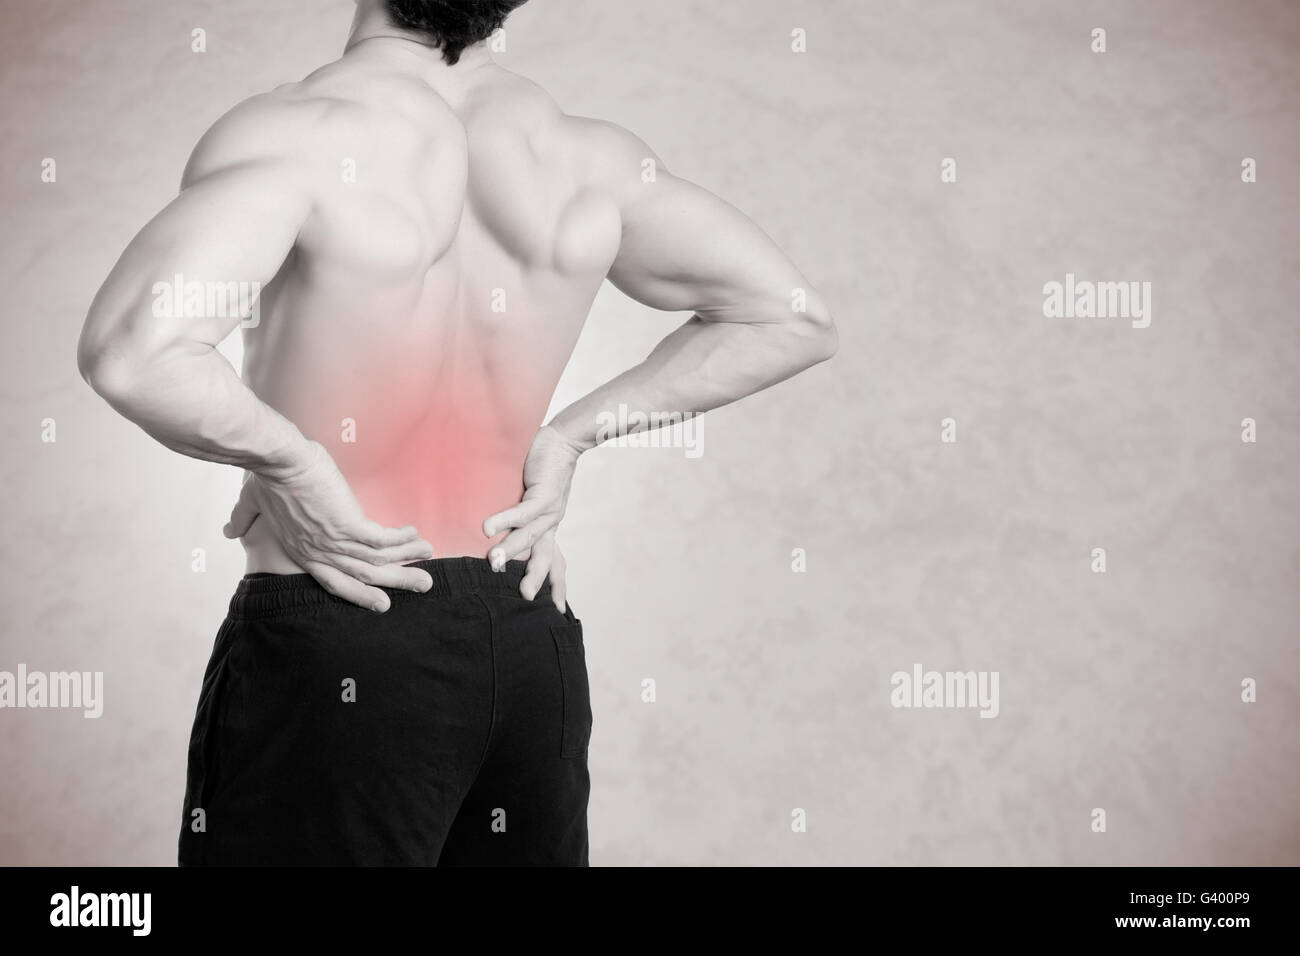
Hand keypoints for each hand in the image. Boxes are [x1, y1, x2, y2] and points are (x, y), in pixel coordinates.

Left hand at [223, 440, 433, 610]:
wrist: (277, 460)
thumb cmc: (265, 478)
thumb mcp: (251, 504)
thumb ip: (242, 519)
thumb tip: (229, 531)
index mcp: (301, 552)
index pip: (335, 581)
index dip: (360, 593)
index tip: (381, 601)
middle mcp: (320, 553)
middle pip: (364, 578)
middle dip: (396, 583)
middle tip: (422, 586)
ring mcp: (334, 541)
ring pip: (377, 562)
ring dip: (406, 560)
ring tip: (429, 556)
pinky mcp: (348, 524)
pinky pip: (382, 540)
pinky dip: (400, 540)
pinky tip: (415, 534)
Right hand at [483, 425, 583, 611]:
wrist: (564, 440)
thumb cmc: (543, 466)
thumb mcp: (531, 498)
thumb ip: (516, 516)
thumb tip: (488, 529)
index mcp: (548, 527)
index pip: (555, 561)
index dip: (557, 585)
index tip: (560, 610)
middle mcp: (551, 523)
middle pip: (545, 557)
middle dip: (536, 578)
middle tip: (527, 598)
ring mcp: (549, 510)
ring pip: (529, 537)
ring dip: (510, 550)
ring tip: (493, 563)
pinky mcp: (543, 494)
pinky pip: (522, 511)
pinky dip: (504, 519)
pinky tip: (487, 528)